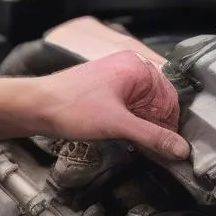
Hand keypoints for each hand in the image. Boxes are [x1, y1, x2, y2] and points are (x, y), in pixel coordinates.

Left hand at [37, 51, 189, 159]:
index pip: (170, 98)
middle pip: (157, 103)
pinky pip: (127, 107)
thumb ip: (152, 137)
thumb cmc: (69, 106)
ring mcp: (115, 78)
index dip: (170, 124)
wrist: (35, 107)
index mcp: (137, 67)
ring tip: (131, 141)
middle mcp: (128, 68)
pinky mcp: (104, 90)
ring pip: (142, 107)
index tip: (170, 146)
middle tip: (152, 148)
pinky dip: (128, 122)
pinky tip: (121, 135)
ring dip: (140, 126)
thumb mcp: (118, 125)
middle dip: (154, 126)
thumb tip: (179, 148)